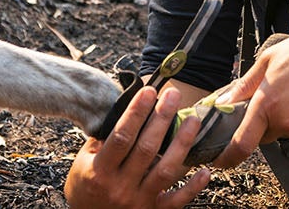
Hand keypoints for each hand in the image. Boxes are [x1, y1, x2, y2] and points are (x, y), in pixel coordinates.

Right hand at [64, 86, 211, 208]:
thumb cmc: (85, 187)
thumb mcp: (83, 162)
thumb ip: (102, 140)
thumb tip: (126, 111)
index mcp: (100, 171)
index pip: (122, 137)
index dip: (136, 113)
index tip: (148, 91)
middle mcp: (121, 187)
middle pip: (147, 149)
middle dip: (161, 119)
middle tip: (173, 95)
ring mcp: (139, 201)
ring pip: (166, 171)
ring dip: (182, 144)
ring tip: (193, 120)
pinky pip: (177, 200)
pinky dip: (193, 186)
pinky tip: (205, 170)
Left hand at [212, 20, 288, 167]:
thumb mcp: (269, 59)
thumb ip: (245, 85)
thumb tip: (225, 101)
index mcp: (268, 103)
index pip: (242, 143)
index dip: (228, 156)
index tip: (221, 160)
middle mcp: (287, 121)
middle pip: (266, 133)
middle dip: (266, 121)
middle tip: (278, 94)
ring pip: (287, 130)